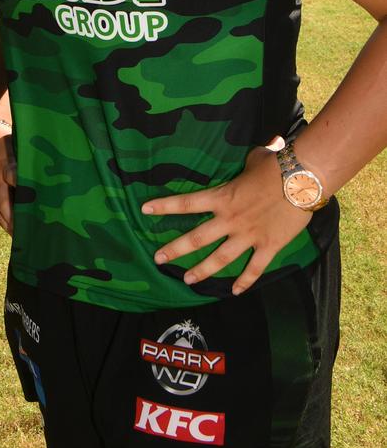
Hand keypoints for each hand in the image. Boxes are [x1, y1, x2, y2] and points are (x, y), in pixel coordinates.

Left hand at [141, 146, 311, 294]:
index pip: (187, 203)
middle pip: (197, 239)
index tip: (145, 210)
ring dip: (202, 271)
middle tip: (158, 259)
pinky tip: (235, 291)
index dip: (164, 206)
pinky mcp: (268, 246)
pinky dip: (244, 281)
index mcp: (223, 197)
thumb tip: (255, 156)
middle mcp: (230, 219)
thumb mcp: (255, 158)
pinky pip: (254, 269)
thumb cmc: (277, 164)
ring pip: (220, 259)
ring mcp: (248, 235)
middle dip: (175, 250)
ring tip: (187, 280)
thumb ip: (248, 163)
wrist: (302, 179)